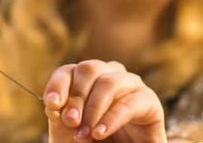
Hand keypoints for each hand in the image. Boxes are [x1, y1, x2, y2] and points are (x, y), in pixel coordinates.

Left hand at [43, 60, 166, 141]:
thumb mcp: (68, 132)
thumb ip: (61, 114)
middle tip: (70, 122)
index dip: (59, 84)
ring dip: (93, 109)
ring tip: (85, 134)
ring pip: (110, 82)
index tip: (53, 104)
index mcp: (89, 80)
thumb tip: (55, 102)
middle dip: (77, 97)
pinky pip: (130, 103)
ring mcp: (132, 86)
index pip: (70, 70)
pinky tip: (100, 133)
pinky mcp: (150, 102)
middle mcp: (111, 76)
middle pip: (90, 68)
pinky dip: (112, 118)